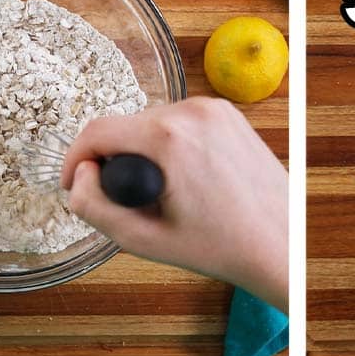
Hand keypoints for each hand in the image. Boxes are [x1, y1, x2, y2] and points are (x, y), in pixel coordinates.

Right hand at [61, 98, 287, 311]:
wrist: (280, 244)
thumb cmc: (221, 247)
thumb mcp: (143, 239)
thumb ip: (95, 207)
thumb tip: (82, 176)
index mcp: (169, 137)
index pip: (97, 131)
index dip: (75, 159)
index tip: (75, 184)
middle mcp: (192, 111)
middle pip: (126, 127)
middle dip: (117, 161)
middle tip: (133, 203)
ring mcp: (215, 108)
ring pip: (152, 124)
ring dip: (146, 154)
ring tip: (166, 194)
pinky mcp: (228, 113)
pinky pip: (180, 124)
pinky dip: (173, 147)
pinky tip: (189, 180)